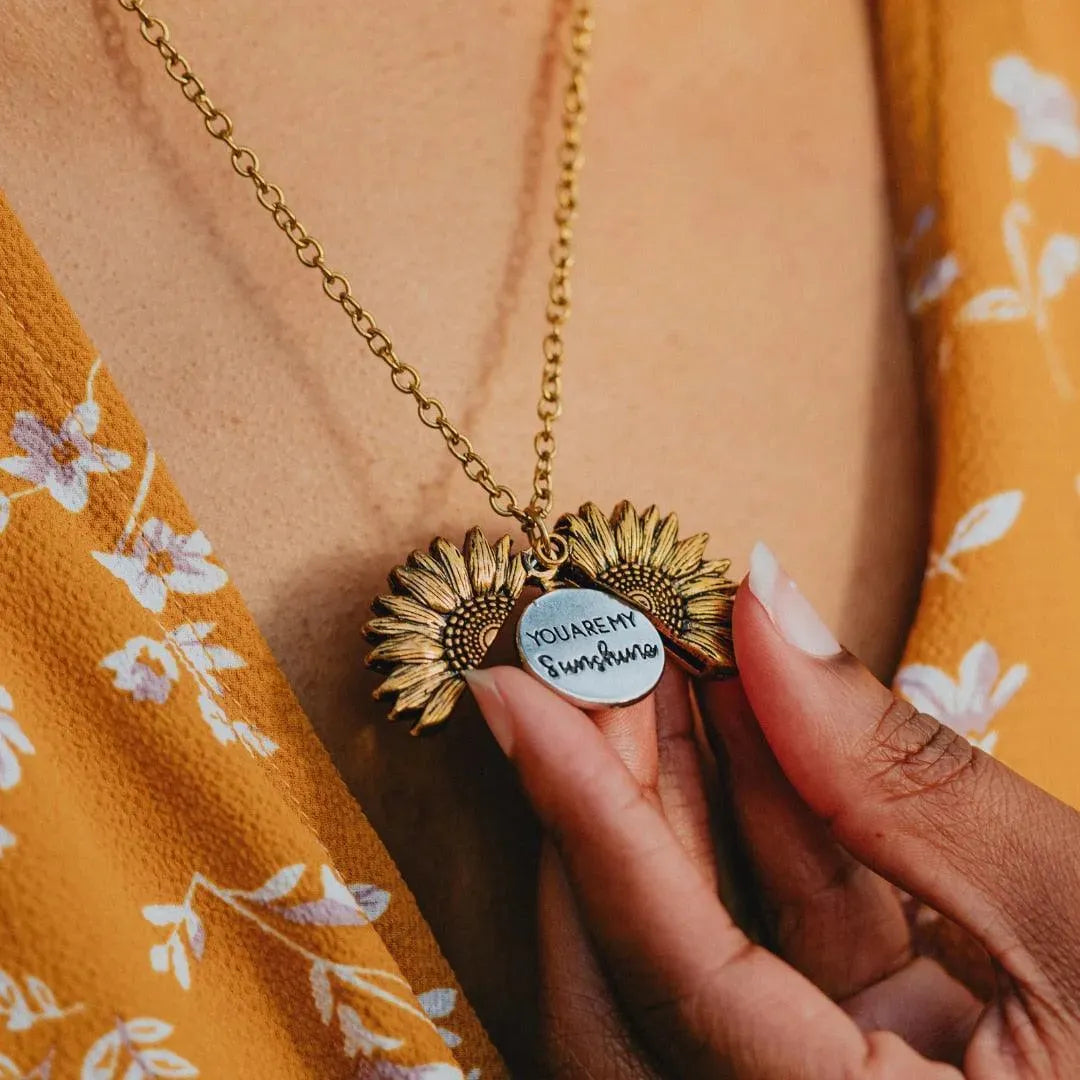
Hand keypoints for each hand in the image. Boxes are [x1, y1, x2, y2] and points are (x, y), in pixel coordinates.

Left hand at [465, 544, 1079, 1077]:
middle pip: (648, 977)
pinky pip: (784, 938)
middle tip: (583, 659)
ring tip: (648, 661)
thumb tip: (768, 609)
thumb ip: (908, 773)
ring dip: (677, 797)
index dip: (588, 819)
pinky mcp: (880, 1057)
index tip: (515, 691)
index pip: (675, 976)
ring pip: (707, 949)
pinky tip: (741, 712)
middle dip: (610, 802)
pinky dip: (763, 821)